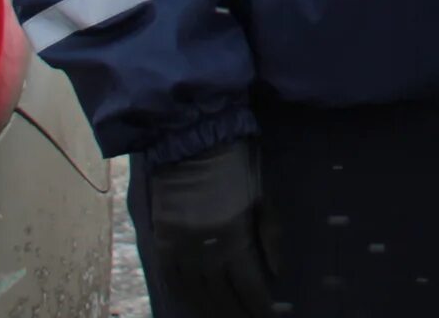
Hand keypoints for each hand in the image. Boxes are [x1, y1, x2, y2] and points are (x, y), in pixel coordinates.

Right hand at [138, 138, 281, 317]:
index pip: (248, 284)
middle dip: (235, 312)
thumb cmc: (236, 162)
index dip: (258, 304)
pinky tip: (189, 302)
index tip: (268, 316)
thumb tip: (278, 270)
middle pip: (220, 293)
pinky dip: (180, 293)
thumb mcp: (262, 194)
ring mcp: (178, 245)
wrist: (190, 137)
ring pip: (194, 290)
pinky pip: (169, 276)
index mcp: (233, 235)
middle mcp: (203, 247)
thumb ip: (270, 234)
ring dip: (208, 309)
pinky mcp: (160, 239)